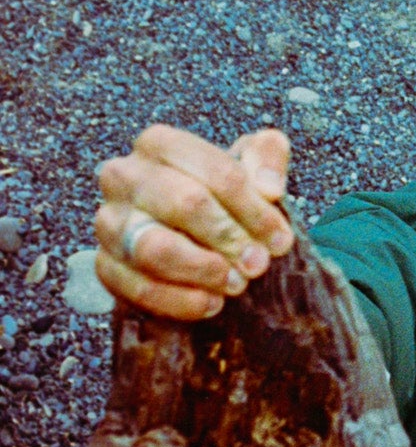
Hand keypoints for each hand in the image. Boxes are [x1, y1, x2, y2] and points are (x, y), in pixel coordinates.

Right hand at [93, 124, 294, 320]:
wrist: (183, 235)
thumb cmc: (217, 196)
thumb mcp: (247, 166)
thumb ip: (266, 157)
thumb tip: (269, 188)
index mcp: (159, 144)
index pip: (217, 172)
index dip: (254, 209)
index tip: (279, 238)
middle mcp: (124, 176)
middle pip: (185, 203)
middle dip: (229, 237)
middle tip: (258, 263)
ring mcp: (109, 222)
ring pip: (156, 247)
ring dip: (204, 269)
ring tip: (236, 284)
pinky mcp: (105, 265)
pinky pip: (139, 288)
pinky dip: (181, 300)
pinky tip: (211, 302)